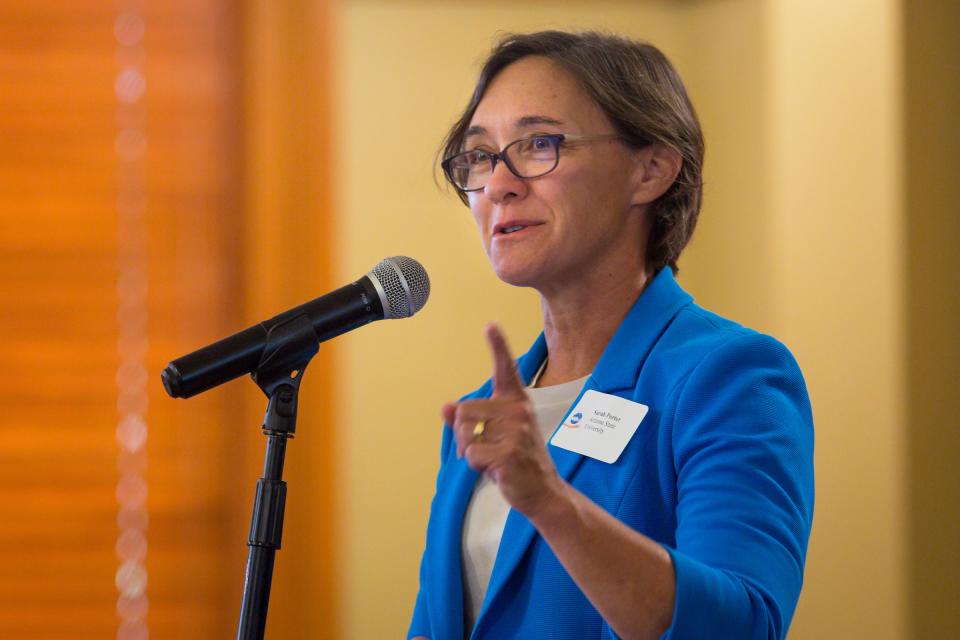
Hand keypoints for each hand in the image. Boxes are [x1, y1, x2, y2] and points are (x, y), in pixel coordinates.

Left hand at [443, 324, 562, 516]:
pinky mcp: (509, 453)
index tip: (491, 325)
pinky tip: (495, 470)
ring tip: (491, 458)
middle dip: (461, 434)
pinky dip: (475, 466)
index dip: (498, 346)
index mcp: (516, 402)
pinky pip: (471, 454)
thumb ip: (471, 420)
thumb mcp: (494, 436)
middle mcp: (518, 411)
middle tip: (482, 449)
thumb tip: (446, 407)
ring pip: (464, 433)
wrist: (543, 490)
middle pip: (463, 410)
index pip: (506, 369)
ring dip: (468, 451)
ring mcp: (516, 432)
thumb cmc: (516, 460)